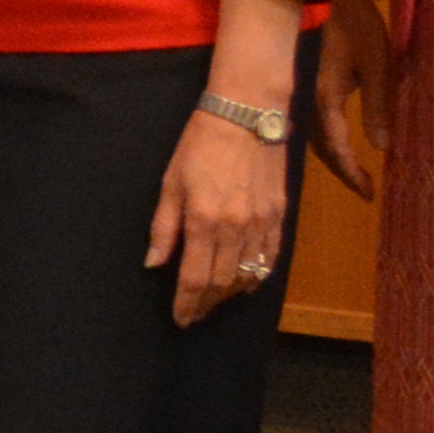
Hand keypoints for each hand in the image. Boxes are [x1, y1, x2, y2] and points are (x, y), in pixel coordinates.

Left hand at [144, 114, 290, 327]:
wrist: (246, 114)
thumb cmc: (200, 145)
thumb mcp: (170, 183)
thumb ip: (163, 227)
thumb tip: (154, 263)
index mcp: (204, 221)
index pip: (194, 278)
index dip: (186, 303)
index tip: (180, 318)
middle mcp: (236, 228)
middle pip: (222, 282)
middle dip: (206, 304)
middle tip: (194, 314)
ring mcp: (261, 223)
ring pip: (247, 274)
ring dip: (230, 294)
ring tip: (214, 302)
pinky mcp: (279, 215)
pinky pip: (271, 257)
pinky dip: (258, 276)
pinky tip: (246, 284)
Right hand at [313, 0, 393, 203]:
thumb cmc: (356, 24)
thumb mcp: (378, 62)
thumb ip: (379, 105)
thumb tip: (382, 147)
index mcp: (325, 98)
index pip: (337, 148)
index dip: (352, 174)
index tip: (369, 194)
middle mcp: (308, 102)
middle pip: (321, 148)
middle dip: (342, 171)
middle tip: (363, 188)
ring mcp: (301, 93)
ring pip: (313, 137)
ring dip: (333, 157)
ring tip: (353, 171)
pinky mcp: (303, 85)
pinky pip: (312, 122)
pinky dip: (325, 139)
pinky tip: (336, 143)